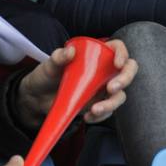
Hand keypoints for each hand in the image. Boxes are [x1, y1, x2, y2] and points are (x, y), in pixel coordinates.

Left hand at [16, 39, 136, 128]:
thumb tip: (69, 52)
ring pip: (120, 94)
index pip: (117, 48)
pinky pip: (108, 111)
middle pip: (127, 71)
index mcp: (97, 54)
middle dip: (125, 79)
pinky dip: (101, 116)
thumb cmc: (46, 75)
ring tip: (95, 110)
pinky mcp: (99, 104)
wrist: (37, 99)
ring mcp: (103, 88)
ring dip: (112, 103)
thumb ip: (59, 57)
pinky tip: (87, 117)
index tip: (117, 64)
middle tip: (112, 88)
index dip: (122, 54)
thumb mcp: (50, 65)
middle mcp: (105, 70)